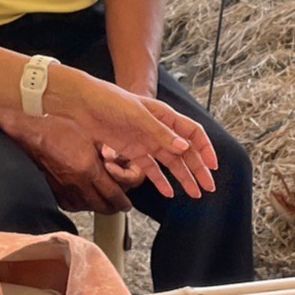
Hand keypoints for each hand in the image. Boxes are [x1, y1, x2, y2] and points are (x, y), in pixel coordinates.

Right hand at [16, 115, 133, 212]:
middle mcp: (78, 183)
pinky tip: (84, 199)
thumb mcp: (91, 137)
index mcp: (89, 169)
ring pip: (87, 208)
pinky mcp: (54, 191)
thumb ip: (108, 152)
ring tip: (104, 202)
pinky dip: (81, 205)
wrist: (34, 135)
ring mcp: (65, 189)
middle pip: (102, 206)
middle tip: (119, 204)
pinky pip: (72, 206)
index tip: (126, 204)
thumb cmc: (60, 130)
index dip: (122, 202)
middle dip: (113, 207)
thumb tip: (120, 161)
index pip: (112, 194)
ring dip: (98, 207)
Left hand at [57, 74, 217, 201]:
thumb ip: (161, 133)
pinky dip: (160, 181)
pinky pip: (150, 169)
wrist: (81, 104)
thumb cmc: (110, 101)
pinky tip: (168, 192)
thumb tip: (184, 148)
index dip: (205, 149)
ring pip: (171, 163)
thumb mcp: (137, 115)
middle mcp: (159, 129)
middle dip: (198, 169)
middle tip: (208, 187)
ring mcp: (146, 141)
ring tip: (194, 194)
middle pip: (185, 152)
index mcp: (165, 116)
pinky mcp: (132, 151)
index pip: (193, 133)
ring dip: (183, 178)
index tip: (212, 166)